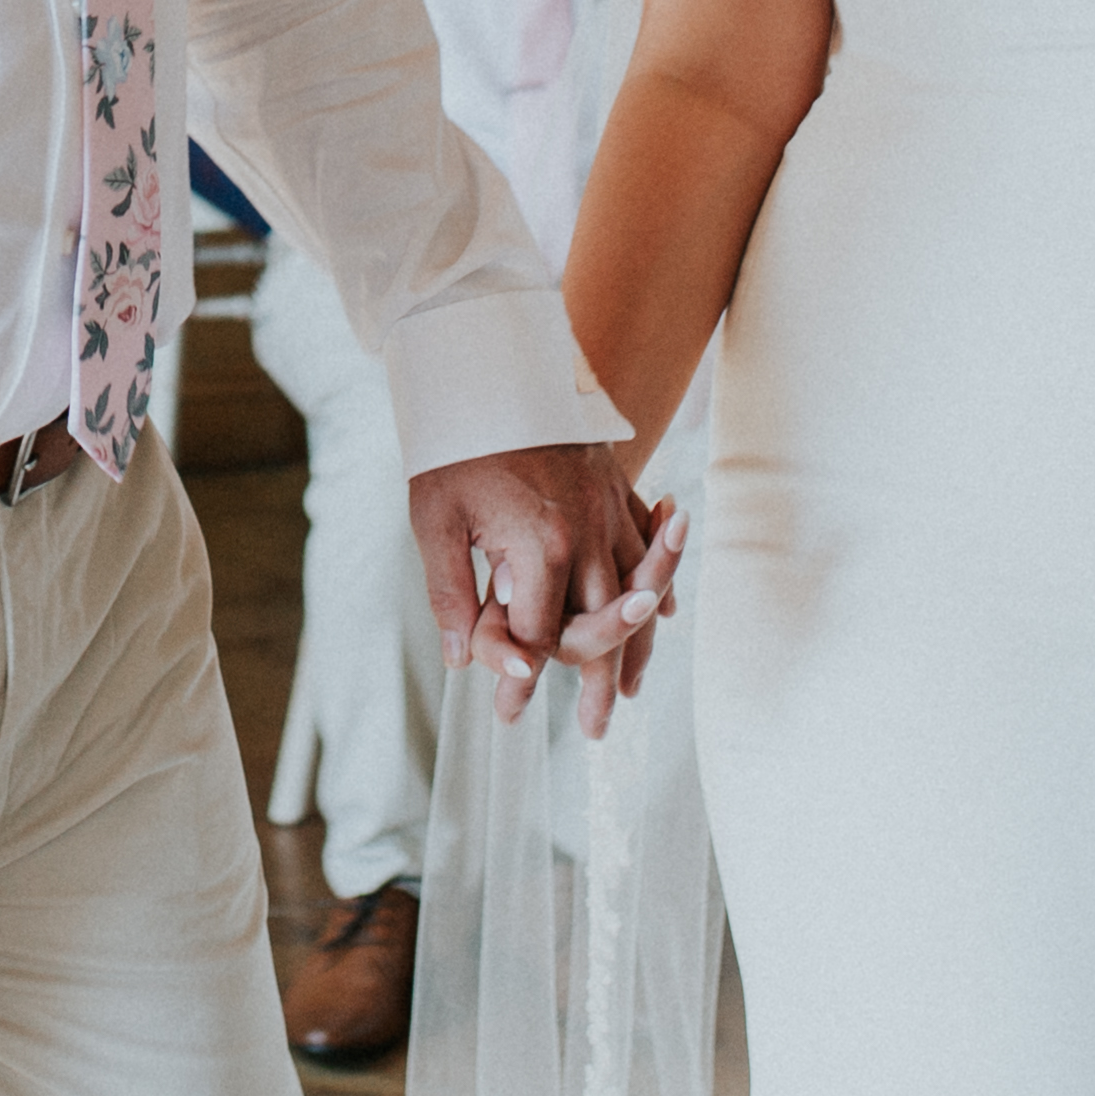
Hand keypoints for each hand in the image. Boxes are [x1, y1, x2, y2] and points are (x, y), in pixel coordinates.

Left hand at [411, 441, 671, 731]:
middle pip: (603, 629)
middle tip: (598, 734)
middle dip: (600, 686)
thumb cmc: (455, 443)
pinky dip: (656, 582)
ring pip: (636, 592)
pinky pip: (646, 545)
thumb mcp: (434, 521)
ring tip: (634, 692)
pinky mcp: (617, 485)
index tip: (506, 715)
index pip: (540, 638)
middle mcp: (588, 533)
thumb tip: (465, 664)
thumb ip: (451, 596)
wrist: (492, 361)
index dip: (521, 680)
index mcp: (542, 547)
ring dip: (637, 645)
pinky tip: (660, 615)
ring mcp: (610, 508)